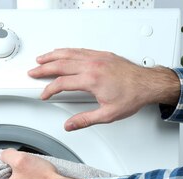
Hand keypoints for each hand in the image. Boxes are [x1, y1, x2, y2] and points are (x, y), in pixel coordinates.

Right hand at [28, 48, 179, 130]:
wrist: (148, 84)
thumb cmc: (132, 97)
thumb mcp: (107, 115)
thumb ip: (85, 120)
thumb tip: (70, 125)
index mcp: (91, 80)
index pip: (62, 83)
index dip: (50, 90)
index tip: (44, 95)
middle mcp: (93, 65)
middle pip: (61, 64)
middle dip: (44, 69)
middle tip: (33, 72)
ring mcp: (97, 57)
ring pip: (69, 53)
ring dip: (52, 56)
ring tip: (41, 59)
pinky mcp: (102, 54)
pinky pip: (80, 50)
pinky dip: (67, 51)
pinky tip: (62, 52)